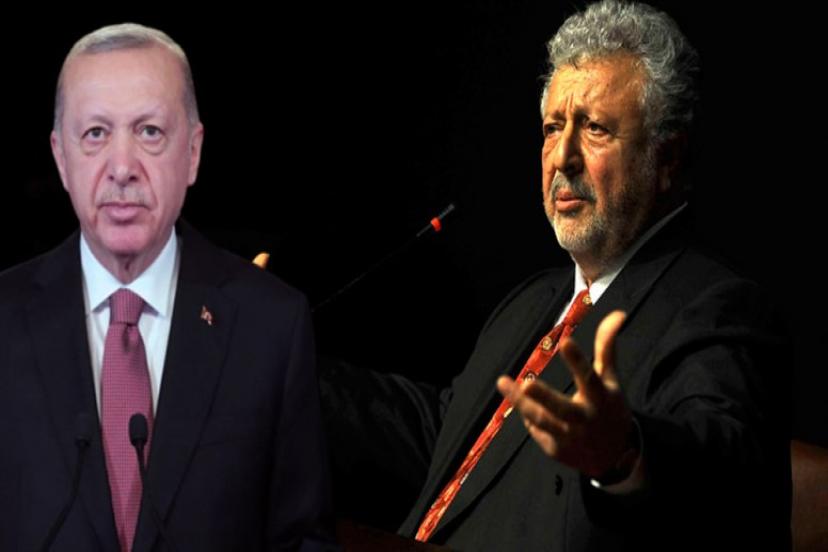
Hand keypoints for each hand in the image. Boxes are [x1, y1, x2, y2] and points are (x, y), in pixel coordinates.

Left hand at [497, 310, 636, 478]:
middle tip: (527, 382)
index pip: (590, 378)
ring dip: (521, 403)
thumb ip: (607, 348)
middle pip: (562, 409)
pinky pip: (536, 430)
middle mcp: (586, 420)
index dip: (578, 360)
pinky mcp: (556, 450)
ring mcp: (570, 438)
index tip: (565, 341)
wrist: (614, 458)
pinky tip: (521, 403)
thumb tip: (618, 313)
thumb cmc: (609, 409)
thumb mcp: (610, 380)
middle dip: (544, 396)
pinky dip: (528, 415)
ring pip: (541, 420)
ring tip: (502, 382)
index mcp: (601, 399)